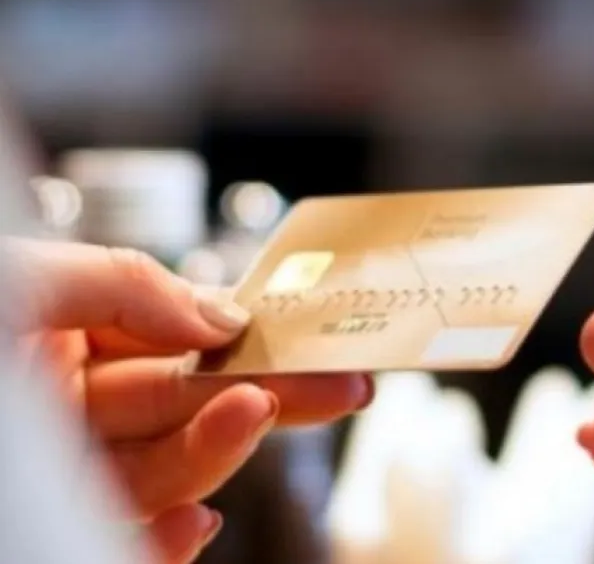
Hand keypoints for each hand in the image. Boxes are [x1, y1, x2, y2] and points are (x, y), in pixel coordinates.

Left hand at [2, 241, 372, 563]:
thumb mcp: (31, 277)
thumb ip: (129, 283)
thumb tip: (223, 320)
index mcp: (77, 334)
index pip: (191, 339)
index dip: (259, 339)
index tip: (322, 340)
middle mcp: (82, 404)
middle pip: (197, 404)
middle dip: (275, 393)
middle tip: (341, 387)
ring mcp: (75, 467)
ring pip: (172, 471)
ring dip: (221, 451)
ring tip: (253, 413)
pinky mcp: (68, 519)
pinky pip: (132, 537)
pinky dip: (171, 543)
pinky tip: (191, 524)